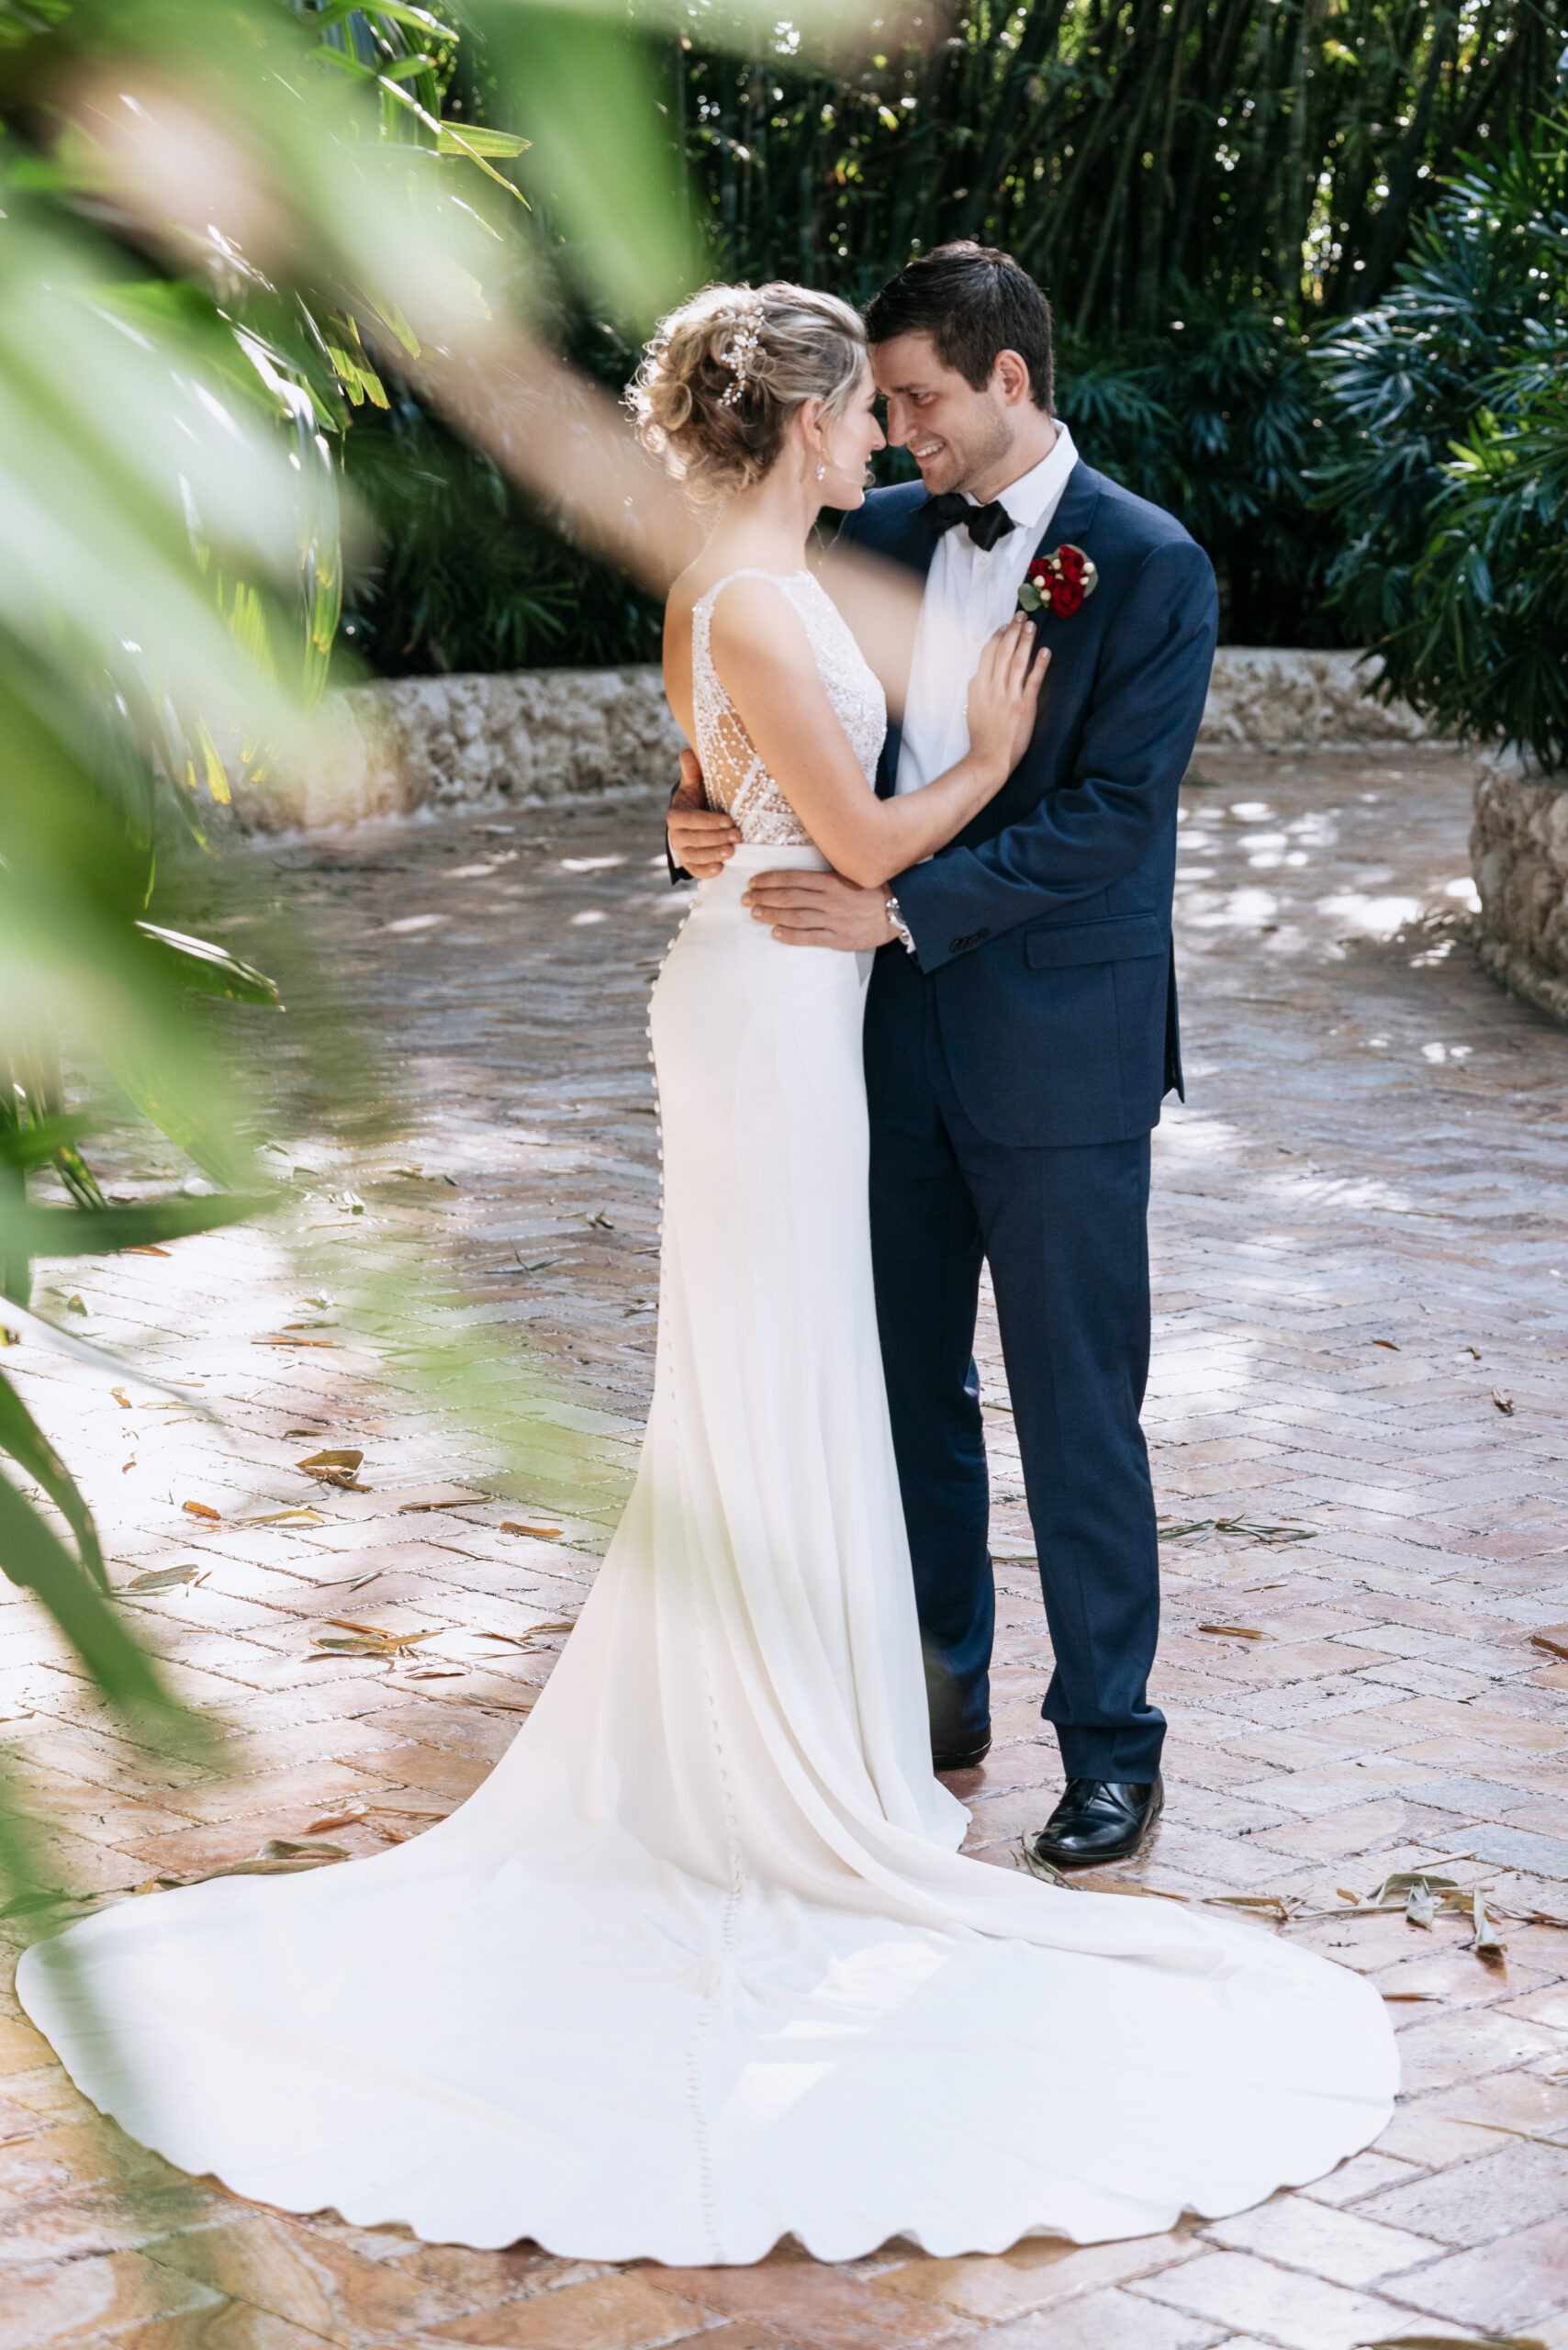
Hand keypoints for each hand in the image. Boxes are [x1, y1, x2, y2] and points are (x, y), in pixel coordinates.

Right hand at [667, 747, 738, 877]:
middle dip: (716, 838)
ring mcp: (683, 852)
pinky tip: (720, 868)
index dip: (708, 822)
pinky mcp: (690, 865)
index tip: (728, 821)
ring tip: (733, 851)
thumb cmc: (697, 800)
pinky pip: (696, 871)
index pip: (690, 820)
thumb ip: (692, 772)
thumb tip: (687, 752)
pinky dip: (707, 871)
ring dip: (714, 854)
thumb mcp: (694, 786)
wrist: (694, 822)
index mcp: (676, 815)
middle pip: (694, 839)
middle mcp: (676, 835)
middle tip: (737, 835)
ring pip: (696, 856)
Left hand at [742, 869, 895, 949]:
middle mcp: (829, 899)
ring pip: (795, 916)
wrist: (898, 911)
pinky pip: (810, 937)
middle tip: (746, 898)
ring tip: (755, 913)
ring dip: (772, 914)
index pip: (793, 878)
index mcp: (830, 881)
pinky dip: (790, 935)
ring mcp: (833, 919)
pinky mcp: (838, 938)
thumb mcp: (849, 875)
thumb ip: (824, 876)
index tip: (754, 881)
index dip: (770, 880)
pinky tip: (775, 932)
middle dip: (764, 897)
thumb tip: (797, 874)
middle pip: (789, 897)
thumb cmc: (871, 891)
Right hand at [965, 614, 1049, 783]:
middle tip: (1020, 615)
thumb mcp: (972, 708)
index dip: (997, 637)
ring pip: (1018, 661)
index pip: (988, 655)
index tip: (1004, 626)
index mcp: (978, 687)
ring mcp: (1010, 696)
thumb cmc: (981, 736)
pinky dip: (1040, 664)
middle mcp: (993, 688)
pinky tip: (1046, 651)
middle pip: (1004, 652)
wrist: (989, 757)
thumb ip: (978, 689)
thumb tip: (983, 673)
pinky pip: (1034, 680)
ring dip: (1025, 641)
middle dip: (1012, 631)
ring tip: (1031, 625)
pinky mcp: (1025, 706)